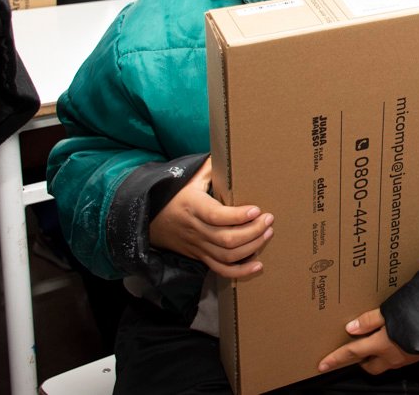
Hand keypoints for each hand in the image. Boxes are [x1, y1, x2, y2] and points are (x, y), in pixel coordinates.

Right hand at [148, 158, 272, 277]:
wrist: (150, 221)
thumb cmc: (176, 196)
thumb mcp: (189, 178)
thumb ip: (209, 167)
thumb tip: (228, 147)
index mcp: (193, 207)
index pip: (216, 216)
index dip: (238, 216)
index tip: (257, 209)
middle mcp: (196, 229)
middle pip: (226, 239)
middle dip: (252, 232)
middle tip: (269, 220)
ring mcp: (198, 246)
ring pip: (226, 255)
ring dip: (251, 247)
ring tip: (267, 233)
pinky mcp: (201, 257)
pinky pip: (220, 270)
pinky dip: (241, 271)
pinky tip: (258, 265)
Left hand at [319, 309, 418, 374]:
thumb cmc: (418, 314)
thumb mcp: (391, 311)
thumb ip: (370, 320)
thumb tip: (350, 327)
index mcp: (381, 345)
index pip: (353, 353)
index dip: (336, 358)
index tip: (322, 365)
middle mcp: (391, 356)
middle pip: (369, 366)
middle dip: (360, 361)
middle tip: (356, 351)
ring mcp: (405, 358)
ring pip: (384, 363)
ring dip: (376, 357)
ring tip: (375, 343)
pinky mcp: (417, 355)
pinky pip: (397, 358)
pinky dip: (391, 352)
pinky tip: (396, 339)